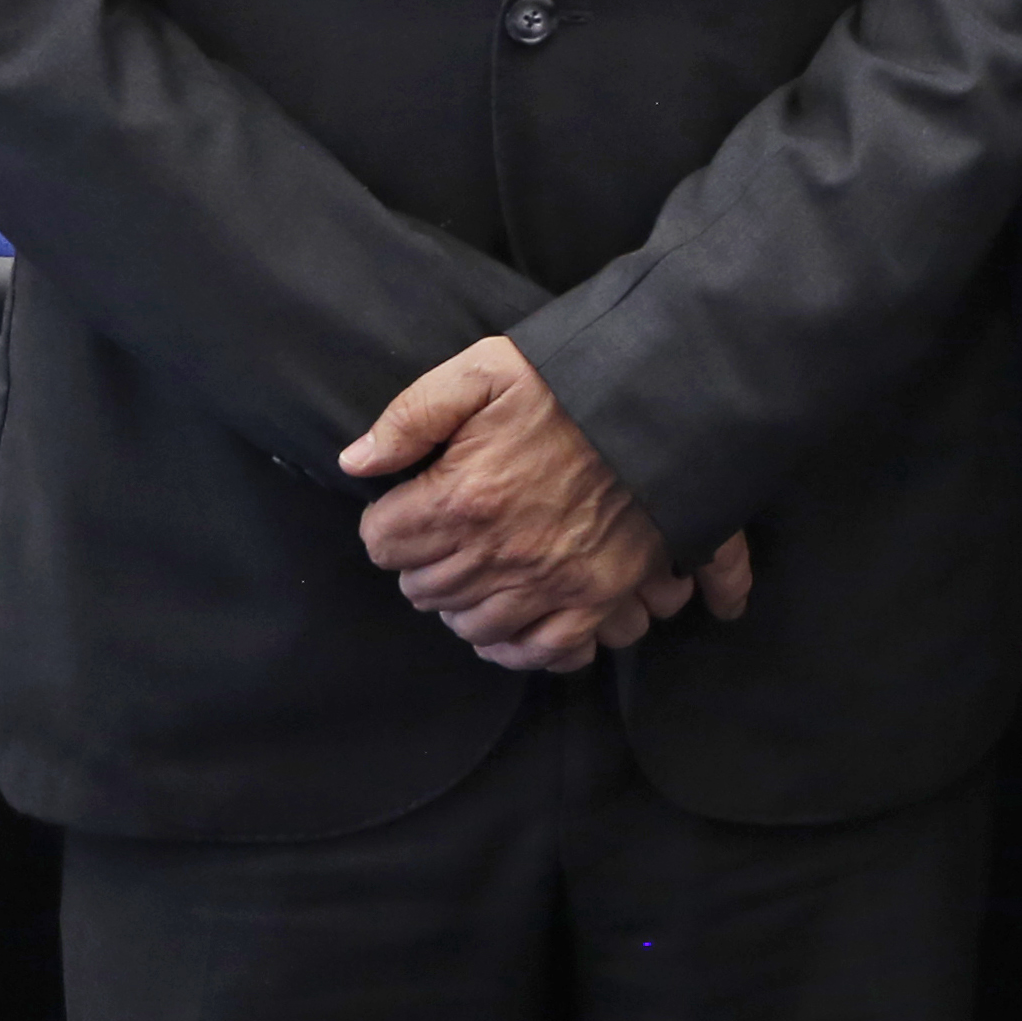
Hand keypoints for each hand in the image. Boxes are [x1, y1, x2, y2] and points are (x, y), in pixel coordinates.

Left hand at [341, 336, 681, 672]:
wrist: (665, 399)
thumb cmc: (571, 382)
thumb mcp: (484, 370)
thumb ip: (412, 414)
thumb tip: (357, 462)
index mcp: (463, 496)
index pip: (383, 541)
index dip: (388, 522)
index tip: (408, 507)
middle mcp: (500, 552)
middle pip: (423, 589)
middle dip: (423, 563)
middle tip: (444, 537)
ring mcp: (550, 582)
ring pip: (472, 625)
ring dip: (464, 603)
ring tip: (476, 573)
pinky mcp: (597, 598)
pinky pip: (543, 650)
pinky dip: (519, 648)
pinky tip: (509, 626)